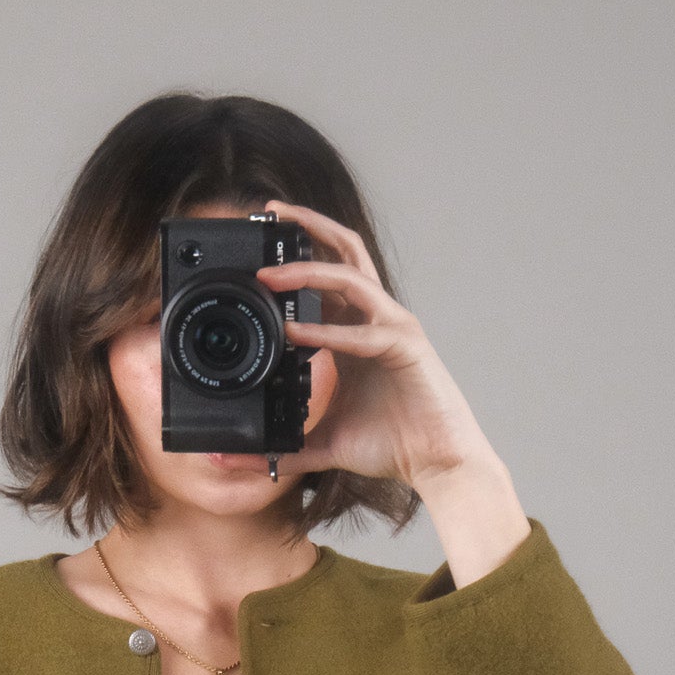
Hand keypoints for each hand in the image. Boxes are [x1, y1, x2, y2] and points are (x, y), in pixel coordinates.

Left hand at [252, 197, 501, 491]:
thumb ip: (284, 446)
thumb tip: (239, 461)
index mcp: (354, 331)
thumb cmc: (390, 445)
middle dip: (307, 226)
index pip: (325, 275)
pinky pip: (362, 330)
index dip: (294, 255)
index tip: (255, 247)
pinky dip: (326, 329)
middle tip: (268, 210)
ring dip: (306, 270)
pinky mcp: (405, 346)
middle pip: (344, 251)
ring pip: (350, 276)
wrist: (435, 464)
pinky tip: (294, 332)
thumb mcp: (323, 444)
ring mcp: (393, 326)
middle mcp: (374, 318)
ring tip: (268, 275)